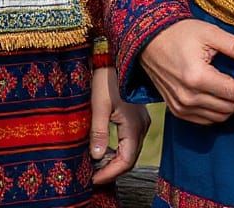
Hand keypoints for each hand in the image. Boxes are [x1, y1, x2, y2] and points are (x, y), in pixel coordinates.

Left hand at [88, 66, 150, 183]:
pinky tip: (104, 149)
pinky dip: (117, 149)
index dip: (109, 174)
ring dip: (114, 160)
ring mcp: (141, 121)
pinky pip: (129, 141)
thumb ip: (98, 131)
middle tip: (91, 175)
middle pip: (129, 159)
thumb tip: (97, 157)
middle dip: (111, 170)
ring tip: (95, 165)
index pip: (125, 161)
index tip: (92, 179)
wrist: (114, 55)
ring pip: (130, 150)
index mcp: (134, 125)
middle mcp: (141, 126)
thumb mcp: (98, 104)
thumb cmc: (106, 77)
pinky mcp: (137, 117)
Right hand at [140, 19, 233, 124]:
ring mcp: (181, 107)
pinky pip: (205, 120)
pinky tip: (220, 95)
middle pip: (230, 108)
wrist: (148, 39)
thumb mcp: (209, 33)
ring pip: (220, 117)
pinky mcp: (177, 110)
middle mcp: (188, 97)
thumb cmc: (179, 33)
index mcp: (197, 77)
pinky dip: (217, 111)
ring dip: (232, 105)